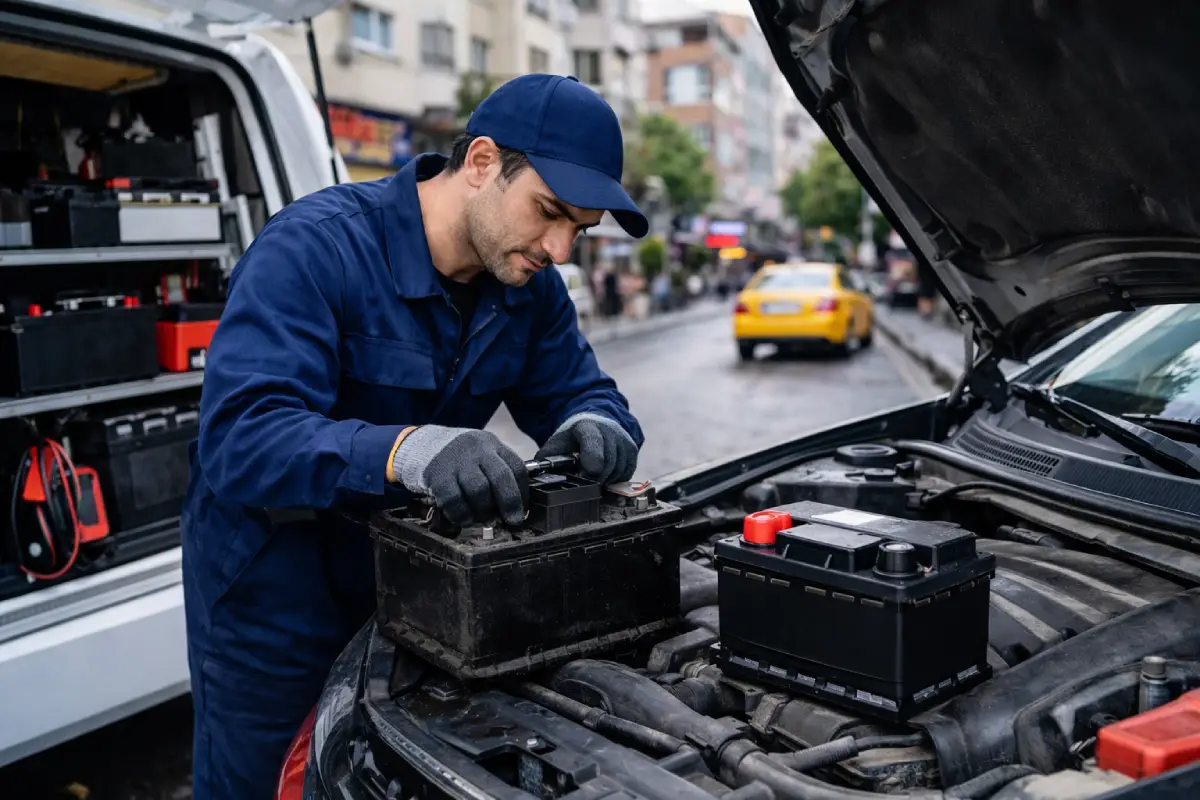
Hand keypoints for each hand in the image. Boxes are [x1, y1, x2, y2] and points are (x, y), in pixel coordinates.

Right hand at [393, 426, 528, 525]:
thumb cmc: (460, 459)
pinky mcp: (437, 475)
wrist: (422, 446)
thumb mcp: (482, 456)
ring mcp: (456, 461)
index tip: (522, 510)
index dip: (523, 492)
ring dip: (484, 510)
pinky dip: (462, 514)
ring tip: (483, 518)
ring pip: (479, 490)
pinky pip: (454, 500)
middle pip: (500, 477)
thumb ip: (498, 473)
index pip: (516, 467)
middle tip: (513, 521)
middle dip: (510, 503)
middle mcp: (476, 449)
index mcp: (492, 444)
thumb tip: (516, 508)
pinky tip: (464, 519)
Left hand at [536, 413, 637, 485]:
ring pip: (618, 470)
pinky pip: (627, 473)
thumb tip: (535, 475)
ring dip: (606, 479)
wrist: (597, 420)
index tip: (587, 475)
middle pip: (607, 463)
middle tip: (585, 481)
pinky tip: (606, 475)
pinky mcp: (632, 449)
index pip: (594, 443)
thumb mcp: (559, 442)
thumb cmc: (575, 436)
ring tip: (594, 476)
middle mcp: (610, 431)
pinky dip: (616, 478)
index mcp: (588, 427)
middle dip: (596, 478)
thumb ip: (548, 457)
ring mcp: (623, 440)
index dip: (592, 461)